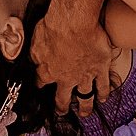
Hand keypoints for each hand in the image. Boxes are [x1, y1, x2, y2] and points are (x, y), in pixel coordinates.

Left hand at [31, 0, 113, 116]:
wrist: (74, 22)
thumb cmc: (53, 27)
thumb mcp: (35, 41)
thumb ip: (34, 55)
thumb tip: (31, 61)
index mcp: (48, 71)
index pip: (41, 82)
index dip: (40, 85)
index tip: (40, 87)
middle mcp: (66, 78)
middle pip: (63, 97)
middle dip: (62, 106)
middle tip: (62, 111)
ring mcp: (84, 75)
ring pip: (85, 96)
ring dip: (85, 106)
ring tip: (85, 112)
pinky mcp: (100, 69)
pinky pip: (103, 85)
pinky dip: (103, 92)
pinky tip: (103, 98)